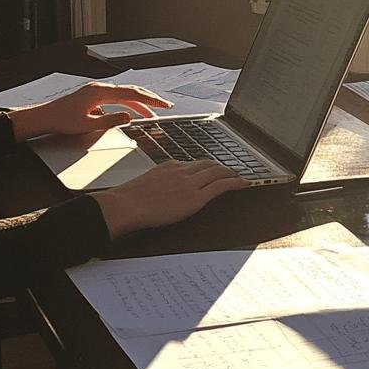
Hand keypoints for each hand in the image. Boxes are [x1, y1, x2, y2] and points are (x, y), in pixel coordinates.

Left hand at [7, 82, 172, 140]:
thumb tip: (128, 117)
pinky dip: (127, 104)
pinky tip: (132, 114)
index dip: (150, 100)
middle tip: (165, 107)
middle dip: (149, 99)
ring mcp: (97, 91)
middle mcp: (100, 88)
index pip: (131, 94)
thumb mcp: (88, 125)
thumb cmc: (62, 120)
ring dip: (139, 104)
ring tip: (151, 115)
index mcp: (100, 92)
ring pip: (124, 95)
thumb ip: (110, 120)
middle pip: (131, 91)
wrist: (45, 116)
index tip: (163, 105)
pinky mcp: (94, 97)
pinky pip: (116, 98)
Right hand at [92, 160, 247, 237]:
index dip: (207, 166)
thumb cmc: (129, 200)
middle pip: (208, 164)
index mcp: (169, 166)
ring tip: (240, 177)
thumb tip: (159, 193)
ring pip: (217, 172)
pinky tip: (243, 184)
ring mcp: (189, 183)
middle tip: (232, 171)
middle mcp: (181, 170)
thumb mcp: (145, 184)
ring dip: (231, 173)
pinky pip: (220, 186)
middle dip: (222, 167)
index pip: (193, 163)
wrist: (125, 205)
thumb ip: (158, 184)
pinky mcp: (195, 197)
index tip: (213, 169)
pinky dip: (235, 183)